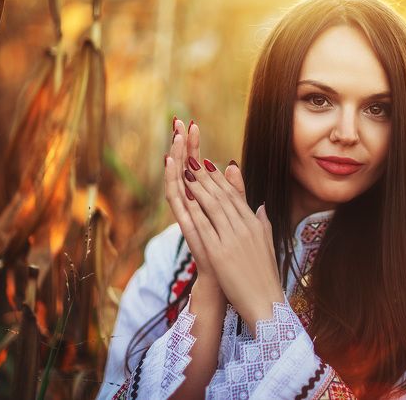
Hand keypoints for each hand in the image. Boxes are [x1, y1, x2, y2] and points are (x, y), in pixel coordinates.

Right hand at [164, 118, 243, 297]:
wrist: (223, 283)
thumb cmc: (227, 252)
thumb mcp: (234, 214)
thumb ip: (233, 190)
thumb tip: (231, 166)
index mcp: (203, 203)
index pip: (196, 168)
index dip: (193, 147)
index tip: (193, 124)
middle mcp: (191, 207)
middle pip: (183, 169)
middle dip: (181, 146)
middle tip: (178, 121)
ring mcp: (188, 217)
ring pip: (177, 181)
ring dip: (176, 158)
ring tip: (175, 137)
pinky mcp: (187, 227)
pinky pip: (177, 201)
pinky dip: (173, 182)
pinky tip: (171, 165)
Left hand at [178, 151, 281, 335]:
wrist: (266, 303)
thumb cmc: (265, 277)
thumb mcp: (267, 243)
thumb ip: (262, 222)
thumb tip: (259, 206)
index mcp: (255, 224)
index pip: (235, 195)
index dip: (219, 178)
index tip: (207, 164)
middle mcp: (245, 227)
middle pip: (222, 195)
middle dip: (206, 176)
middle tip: (191, 159)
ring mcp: (232, 239)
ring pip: (213, 205)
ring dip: (198, 186)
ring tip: (185, 170)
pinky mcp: (220, 253)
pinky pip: (205, 225)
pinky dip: (195, 209)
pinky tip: (185, 197)